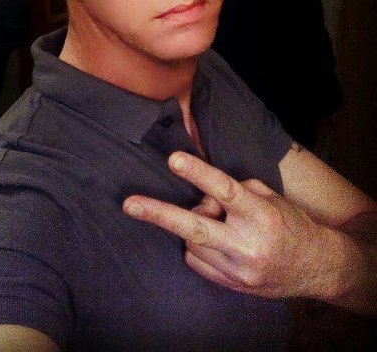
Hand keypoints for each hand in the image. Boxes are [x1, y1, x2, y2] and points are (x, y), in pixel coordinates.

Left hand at [123, 152, 328, 298]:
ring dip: (194, 227)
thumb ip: (233, 191)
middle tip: (130, 204)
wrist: (315, 267)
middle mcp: (247, 245)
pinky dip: (198, 247)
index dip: (197, 173)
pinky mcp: (231, 286)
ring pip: (192, 242)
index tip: (173, 160)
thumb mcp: (268, 197)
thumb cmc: (289, 223)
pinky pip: (196, 261)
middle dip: (158, 214)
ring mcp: (238, 270)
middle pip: (195, 228)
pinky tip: (216, 242)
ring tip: (218, 223)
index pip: (225, 190)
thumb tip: (200, 191)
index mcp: (260, 216)